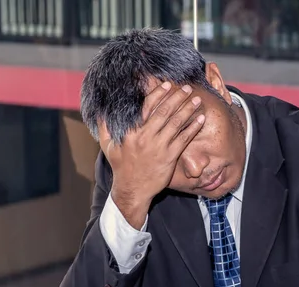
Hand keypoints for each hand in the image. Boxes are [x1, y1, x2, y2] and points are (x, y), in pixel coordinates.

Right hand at [102, 82, 204, 228]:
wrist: (132, 190)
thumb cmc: (121, 167)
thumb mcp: (108, 146)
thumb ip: (104, 127)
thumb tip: (99, 110)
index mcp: (131, 131)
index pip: (147, 106)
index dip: (158, 93)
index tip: (167, 84)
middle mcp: (146, 137)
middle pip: (165, 112)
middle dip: (178, 97)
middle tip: (187, 88)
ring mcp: (159, 147)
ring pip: (176, 123)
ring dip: (188, 110)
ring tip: (197, 100)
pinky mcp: (170, 157)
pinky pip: (184, 139)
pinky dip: (193, 128)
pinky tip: (200, 119)